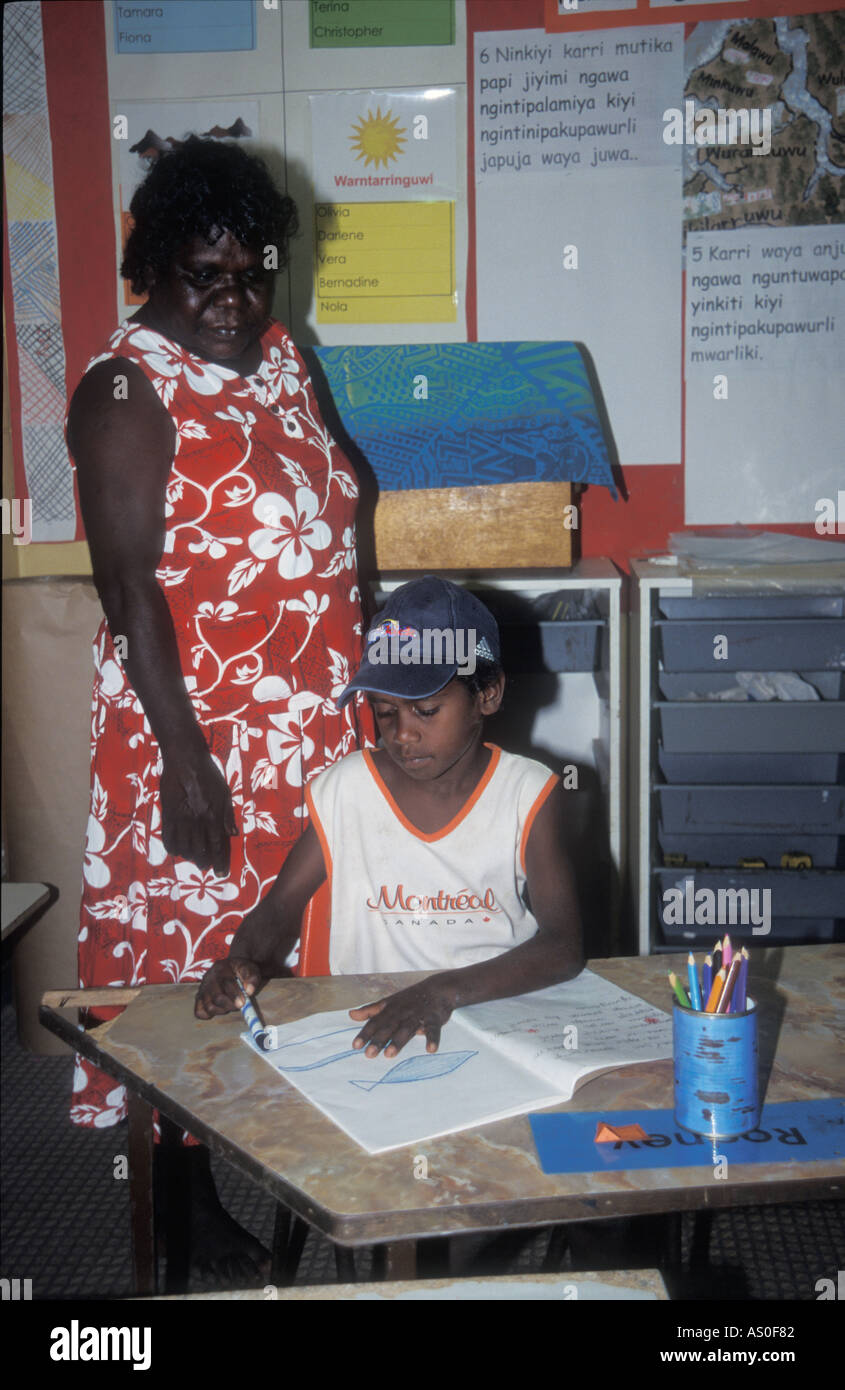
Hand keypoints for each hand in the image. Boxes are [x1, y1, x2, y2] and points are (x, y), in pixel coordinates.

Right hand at [160, 748, 237, 874]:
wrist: (184, 760)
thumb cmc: (208, 775)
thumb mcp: (224, 793)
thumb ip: (227, 815)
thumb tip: (233, 835)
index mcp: (213, 816)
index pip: (217, 846)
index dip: (219, 862)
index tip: (221, 874)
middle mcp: (196, 821)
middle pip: (200, 850)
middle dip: (205, 862)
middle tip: (207, 867)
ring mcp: (180, 819)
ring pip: (184, 847)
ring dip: (190, 856)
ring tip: (194, 858)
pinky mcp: (167, 814)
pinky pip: (168, 838)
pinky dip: (173, 847)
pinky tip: (178, 850)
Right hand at [195, 957, 262, 1019]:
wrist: (231, 968)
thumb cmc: (241, 970)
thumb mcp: (250, 968)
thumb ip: (252, 978)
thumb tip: (249, 991)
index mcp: (221, 967)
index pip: (226, 983)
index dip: (235, 994)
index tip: (242, 1003)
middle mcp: (209, 978)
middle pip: (217, 997)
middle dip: (230, 1004)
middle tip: (239, 1005)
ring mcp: (202, 988)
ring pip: (209, 1006)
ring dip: (222, 1010)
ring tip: (230, 1004)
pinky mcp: (198, 998)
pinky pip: (199, 1012)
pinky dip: (208, 1014)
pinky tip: (219, 1008)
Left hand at [349, 980, 454, 1057]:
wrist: (438, 987)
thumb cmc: (410, 998)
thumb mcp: (389, 1001)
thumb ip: (370, 1010)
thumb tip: (351, 1015)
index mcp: (391, 1008)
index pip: (375, 1021)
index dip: (366, 1033)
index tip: (355, 1046)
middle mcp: (402, 1011)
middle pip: (389, 1027)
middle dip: (378, 1040)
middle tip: (369, 1054)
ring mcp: (418, 1015)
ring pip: (407, 1029)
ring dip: (399, 1041)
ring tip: (389, 1054)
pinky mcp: (434, 1018)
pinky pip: (433, 1029)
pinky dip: (432, 1039)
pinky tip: (430, 1050)